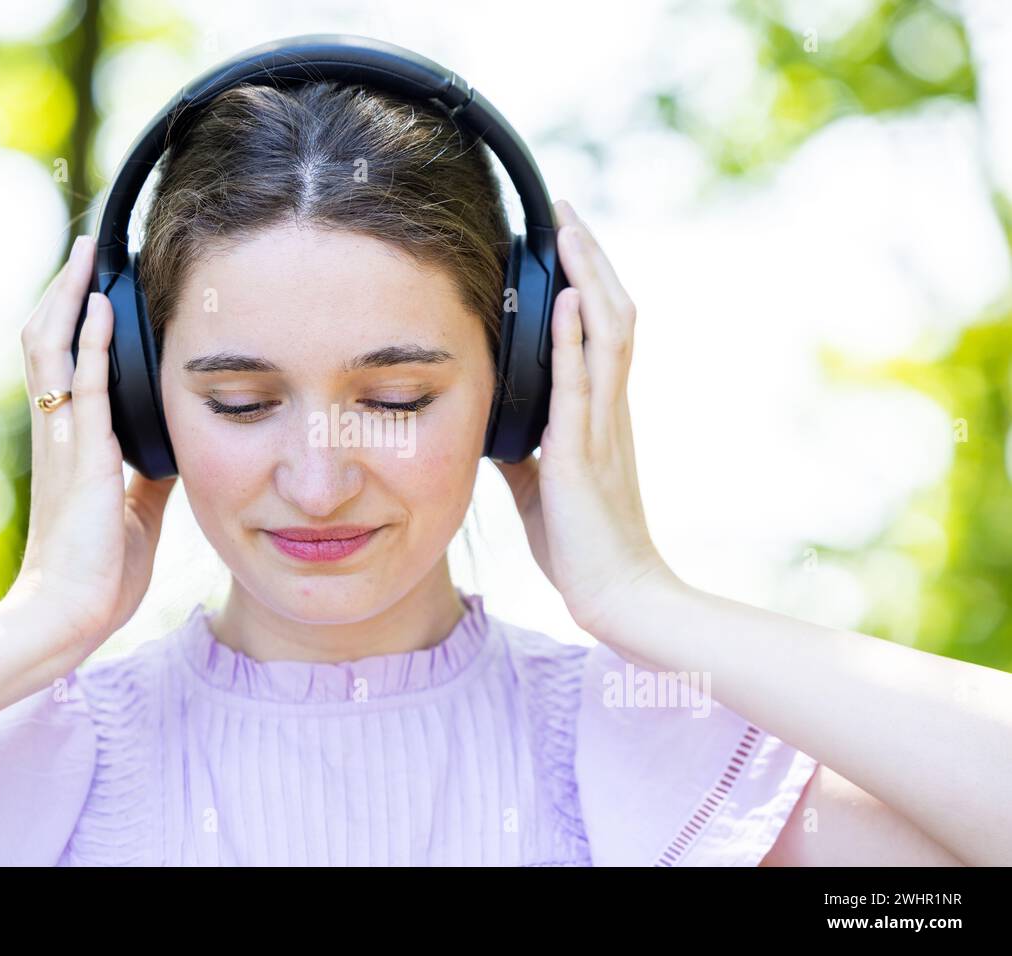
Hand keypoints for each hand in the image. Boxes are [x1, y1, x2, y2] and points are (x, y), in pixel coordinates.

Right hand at [8, 235, 176, 656]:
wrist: (68, 616)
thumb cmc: (97, 572)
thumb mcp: (135, 510)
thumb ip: (147, 474)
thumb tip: (174, 448)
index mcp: (69, 445)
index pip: (62, 366)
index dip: (71, 323)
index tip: (93, 285)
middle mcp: (57, 433)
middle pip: (46, 342)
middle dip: (63, 293)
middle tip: (85, 252)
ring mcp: (64, 441)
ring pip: (51, 349)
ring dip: (68, 297)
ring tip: (86, 255)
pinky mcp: (82, 457)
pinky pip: (82, 384)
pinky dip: (89, 339)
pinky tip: (100, 304)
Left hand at [494, 200, 676, 634]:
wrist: (617, 594)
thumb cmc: (581, 543)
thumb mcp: (539, 485)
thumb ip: (522, 448)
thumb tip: (490, 425)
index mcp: (600, 414)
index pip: (601, 330)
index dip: (588, 280)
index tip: (564, 238)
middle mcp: (609, 408)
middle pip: (612, 313)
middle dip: (588, 258)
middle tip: (564, 210)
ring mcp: (602, 426)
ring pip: (608, 332)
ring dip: (589, 277)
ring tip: (568, 229)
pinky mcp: (585, 453)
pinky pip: (582, 383)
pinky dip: (575, 338)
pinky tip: (569, 299)